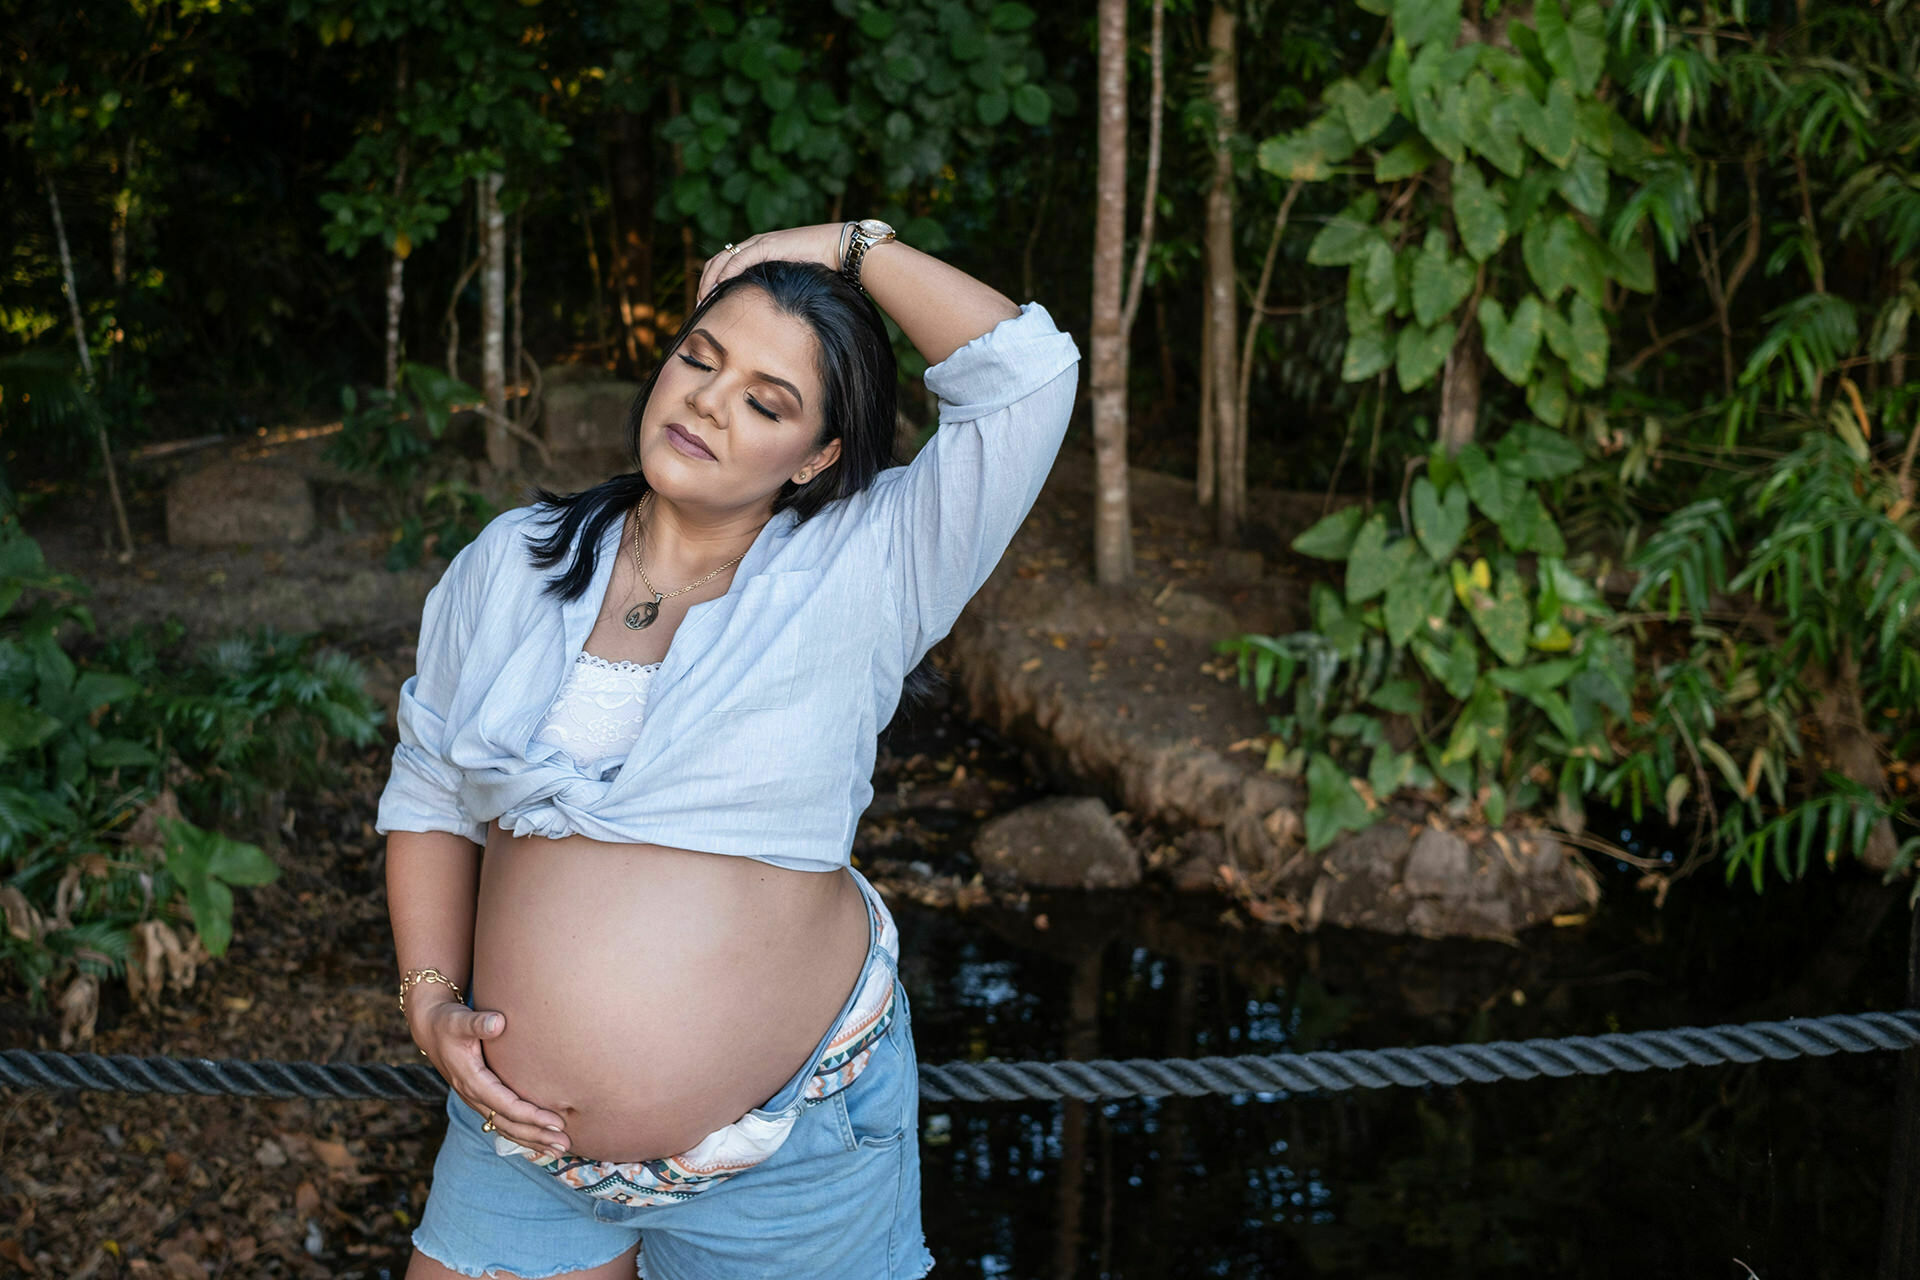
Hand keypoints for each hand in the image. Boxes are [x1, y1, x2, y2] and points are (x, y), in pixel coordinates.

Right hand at [410, 994, 572, 1157]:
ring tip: (559, 1151)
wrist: (431, 1030)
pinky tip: (540, 1143)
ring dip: (532, 1141)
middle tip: (564, 1145)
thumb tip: (498, 1023)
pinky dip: (522, 1134)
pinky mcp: (482, 1098)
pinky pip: (502, 1122)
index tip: (556, 1121)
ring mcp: (477, 1100)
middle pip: (508, 1124)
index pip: (506, 1105)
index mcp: (472, 1081)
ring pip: (506, 1127)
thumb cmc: (448, 1023)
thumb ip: (478, 1023)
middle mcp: (474, 1095)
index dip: (531, 1115)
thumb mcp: (459, 1021)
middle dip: (537, 1136)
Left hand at [696, 223, 847, 303]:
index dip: (711, 283)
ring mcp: (759, 243)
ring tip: (704, 299)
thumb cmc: (821, 268)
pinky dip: (726, 273)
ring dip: (710, 280)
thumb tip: (769, 318)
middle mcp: (754, 244)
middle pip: (717, 261)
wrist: (837, 249)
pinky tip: (719, 287)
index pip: (725, 265)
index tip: (706, 305)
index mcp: (757, 251)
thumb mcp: (791, 281)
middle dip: (705, 283)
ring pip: (723, 259)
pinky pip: (739, 258)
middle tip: (699, 306)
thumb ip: (775, 291)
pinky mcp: (767, 245)